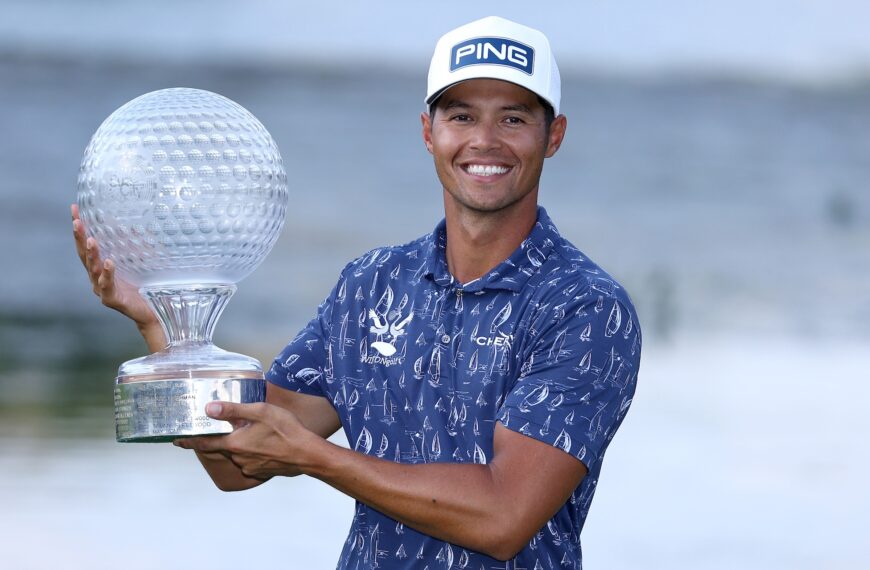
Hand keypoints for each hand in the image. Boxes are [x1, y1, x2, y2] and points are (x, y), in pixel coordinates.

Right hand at [71, 204, 163, 346]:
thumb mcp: (138, 262)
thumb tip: (135, 223)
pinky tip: (108, 262)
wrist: (154, 311)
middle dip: (80, 238)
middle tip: (77, 221)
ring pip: (93, 270)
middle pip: (84, 255)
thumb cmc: (144, 286)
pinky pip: (107, 286)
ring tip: (91, 239)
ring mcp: (102, 289)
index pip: (87, 244)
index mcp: (100, 267)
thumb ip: (134, 246)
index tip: (75, 209)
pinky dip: (107, 274)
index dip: (80, 227)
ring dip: (91, 254)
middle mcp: (97, 278)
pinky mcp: (112, 299)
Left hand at [175, 401, 320, 479]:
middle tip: (226, 429)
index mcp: (234, 443)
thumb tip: (209, 409)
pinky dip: (252, 452)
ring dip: (240, 445)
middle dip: (221, 439)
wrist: (307, 455)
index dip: (189, 442)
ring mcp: (249, 467)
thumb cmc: (286, 431)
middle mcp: (238, 458)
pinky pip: (250, 461)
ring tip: (254, 434)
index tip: (177, 441)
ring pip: (237, 454)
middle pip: (222, 448)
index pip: (203, 444)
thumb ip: (234, 410)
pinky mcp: (260, 472)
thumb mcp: (260, 412)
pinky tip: (265, 444)